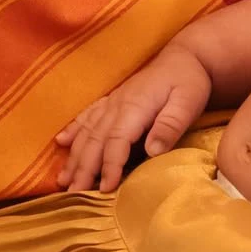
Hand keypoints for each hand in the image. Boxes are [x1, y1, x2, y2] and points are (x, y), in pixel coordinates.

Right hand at [55, 44, 212, 191]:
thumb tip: (151, 151)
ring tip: (62, 180)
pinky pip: (88, 115)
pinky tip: (61, 142)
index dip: (109, 166)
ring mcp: (113, 101)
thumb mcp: (188, 103)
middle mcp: (118, 104)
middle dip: (83, 169)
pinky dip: (74, 130)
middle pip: (95, 140)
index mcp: (135, 106)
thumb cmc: (189, 81)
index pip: (116, 141)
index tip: (105, 190)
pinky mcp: (113, 99)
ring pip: (87, 131)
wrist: (185, 55)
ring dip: (74, 156)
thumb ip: (170, 126)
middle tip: (73, 196)